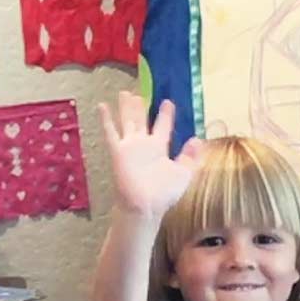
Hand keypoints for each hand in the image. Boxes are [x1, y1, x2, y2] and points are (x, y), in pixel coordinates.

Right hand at [99, 90, 204, 218]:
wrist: (145, 206)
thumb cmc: (164, 193)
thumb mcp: (184, 173)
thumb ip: (190, 156)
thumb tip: (197, 139)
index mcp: (159, 149)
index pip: (162, 127)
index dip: (165, 114)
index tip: (168, 102)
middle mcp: (143, 145)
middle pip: (141, 121)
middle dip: (140, 107)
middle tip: (139, 94)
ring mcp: (129, 147)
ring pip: (127, 121)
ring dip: (126, 108)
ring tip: (125, 93)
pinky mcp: (118, 152)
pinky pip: (110, 132)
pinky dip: (106, 119)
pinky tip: (102, 106)